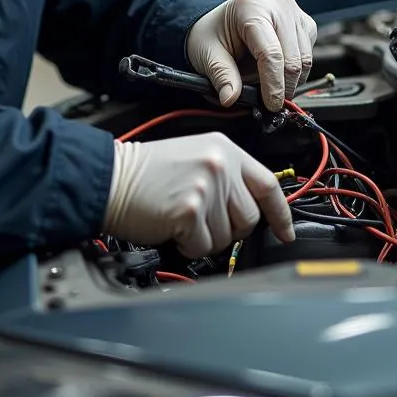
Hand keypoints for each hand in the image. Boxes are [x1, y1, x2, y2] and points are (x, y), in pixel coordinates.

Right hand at [102, 132, 294, 257]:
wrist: (111, 178)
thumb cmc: (147, 173)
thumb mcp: (196, 158)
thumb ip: (227, 177)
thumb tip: (251, 208)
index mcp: (224, 149)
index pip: (268, 184)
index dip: (281, 214)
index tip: (286, 231)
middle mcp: (220, 165)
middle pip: (249, 217)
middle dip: (229, 228)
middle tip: (201, 218)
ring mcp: (207, 187)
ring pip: (228, 236)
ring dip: (206, 237)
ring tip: (183, 217)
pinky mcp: (191, 211)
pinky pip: (204, 246)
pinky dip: (188, 245)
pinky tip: (173, 226)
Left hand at [187, 0, 316, 112]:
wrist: (221, 22)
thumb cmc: (213, 35)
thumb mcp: (207, 55)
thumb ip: (222, 76)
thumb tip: (230, 98)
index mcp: (251, 6)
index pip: (271, 53)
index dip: (273, 84)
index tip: (271, 105)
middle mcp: (277, 4)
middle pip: (293, 58)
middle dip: (283, 87)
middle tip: (269, 103)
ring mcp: (294, 12)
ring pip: (305, 60)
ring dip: (289, 81)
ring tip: (266, 82)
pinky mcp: (304, 23)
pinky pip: (308, 56)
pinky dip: (296, 72)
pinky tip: (276, 71)